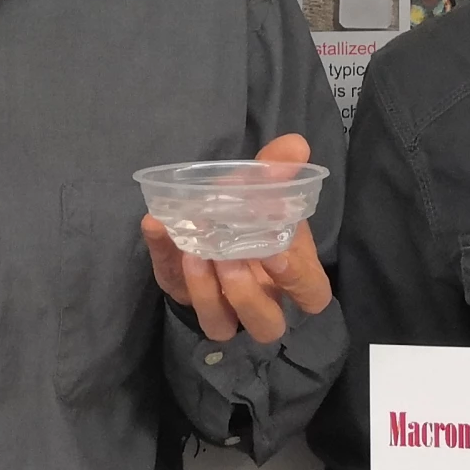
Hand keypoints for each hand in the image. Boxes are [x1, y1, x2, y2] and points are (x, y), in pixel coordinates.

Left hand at [139, 134, 335, 343]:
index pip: (312, 295)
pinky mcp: (182, 294)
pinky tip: (157, 226)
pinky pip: (172, 286)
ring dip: (206, 290)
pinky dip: (163, 255)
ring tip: (196, 251)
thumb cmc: (250, 212)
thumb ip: (278, 170)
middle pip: (266, 324)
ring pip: (219, 325)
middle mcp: (259, 301)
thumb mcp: (263, 190)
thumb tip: (295, 145)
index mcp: (292, 277)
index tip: (278, 252)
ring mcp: (219, 305)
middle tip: (231, 256)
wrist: (210, 218)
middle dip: (248, 294)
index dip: (298, 280)